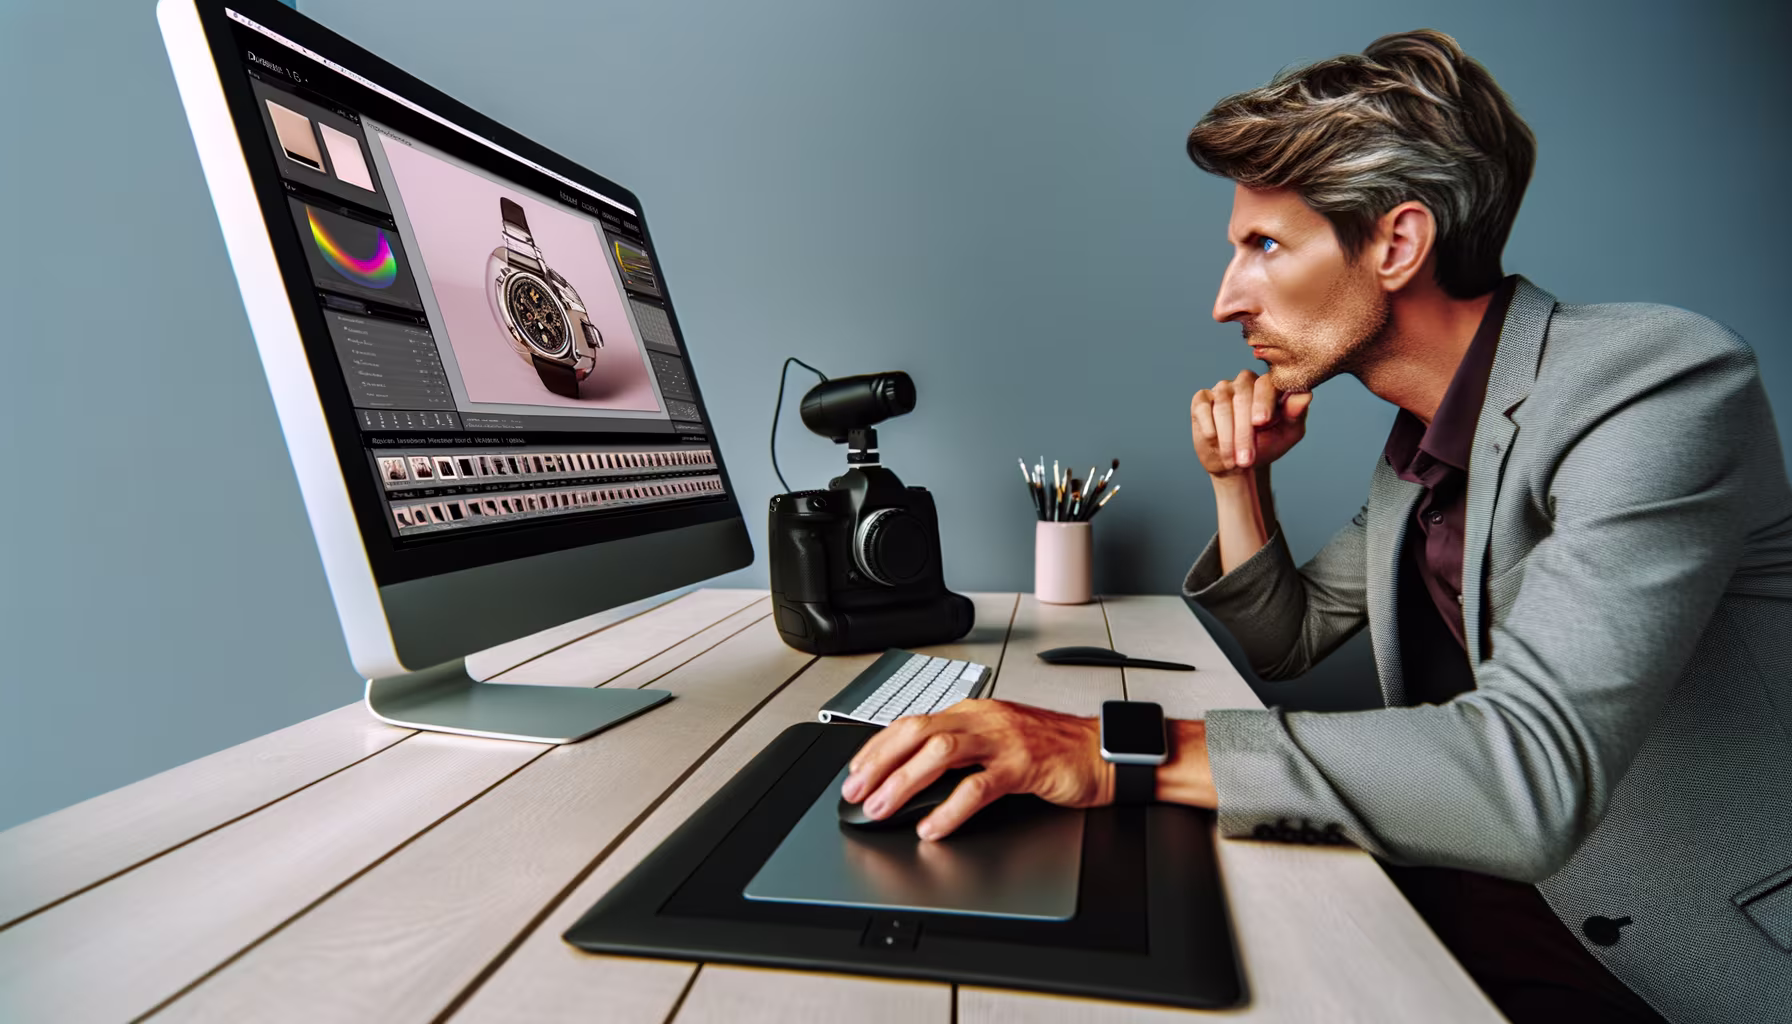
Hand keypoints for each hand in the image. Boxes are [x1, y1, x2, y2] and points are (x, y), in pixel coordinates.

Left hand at [839, 700, 1112, 840]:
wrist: (1103, 752)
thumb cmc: (1054, 750)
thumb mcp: (999, 741)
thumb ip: (963, 752)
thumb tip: (917, 777)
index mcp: (974, 711)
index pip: (913, 722)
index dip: (879, 746)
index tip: (856, 770)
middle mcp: (984, 719)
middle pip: (917, 731)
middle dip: (880, 762)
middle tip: (855, 792)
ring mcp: (1004, 740)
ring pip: (940, 752)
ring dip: (904, 782)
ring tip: (882, 808)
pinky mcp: (1024, 765)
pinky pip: (978, 787)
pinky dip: (950, 810)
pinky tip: (933, 827)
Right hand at [1190, 369, 1313, 477]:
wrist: (1238, 462)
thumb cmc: (1267, 445)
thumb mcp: (1288, 434)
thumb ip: (1296, 414)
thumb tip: (1305, 395)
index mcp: (1269, 386)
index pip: (1266, 384)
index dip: (1263, 401)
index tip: (1261, 422)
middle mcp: (1245, 382)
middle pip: (1243, 395)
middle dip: (1244, 431)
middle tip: (1246, 458)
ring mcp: (1222, 389)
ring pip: (1223, 403)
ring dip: (1227, 434)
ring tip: (1232, 459)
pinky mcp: (1202, 400)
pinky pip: (1202, 407)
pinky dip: (1207, 423)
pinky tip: (1213, 438)